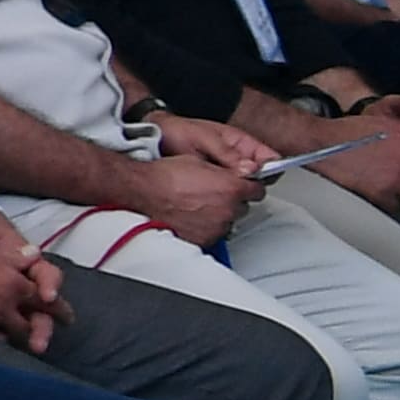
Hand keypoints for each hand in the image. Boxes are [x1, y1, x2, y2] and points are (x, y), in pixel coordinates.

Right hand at [0, 216, 57, 347]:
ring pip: (11, 334)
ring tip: (23, 340)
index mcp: (12, 284)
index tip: (67, 317)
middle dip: (42, 331)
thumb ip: (15, 257)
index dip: (59, 309)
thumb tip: (34, 255)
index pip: (45, 301)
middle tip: (48, 337)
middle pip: (32, 325)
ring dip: (18, 336)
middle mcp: (3, 305)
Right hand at [123, 138, 256, 247]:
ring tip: (198, 205)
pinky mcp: (205, 239)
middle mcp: (228, 210)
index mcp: (231, 188)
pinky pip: (213, 232)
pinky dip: (206, 226)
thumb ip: (226, 169)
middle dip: (232, 200)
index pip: (257, 190)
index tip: (242, 185)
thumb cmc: (165, 177)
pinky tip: (192, 216)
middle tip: (213, 193)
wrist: (143, 193)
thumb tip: (239, 172)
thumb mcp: (199, 161)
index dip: (248, 185)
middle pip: (243, 206)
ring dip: (219, 214)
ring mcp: (217, 226)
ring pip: (228, 221)